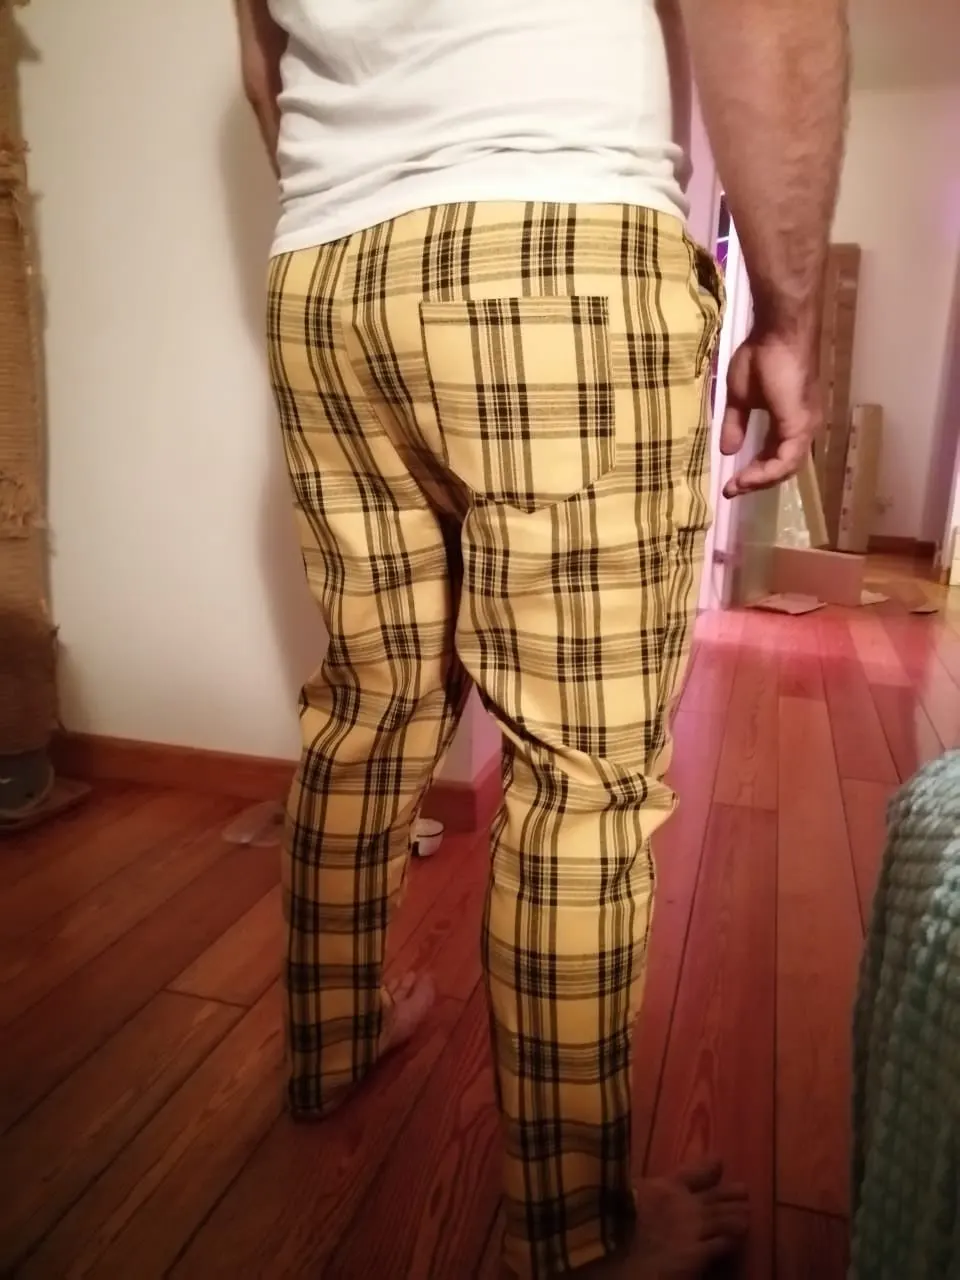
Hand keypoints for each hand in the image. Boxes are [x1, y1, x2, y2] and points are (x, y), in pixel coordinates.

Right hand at [720, 330, 821, 498]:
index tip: (729, 482)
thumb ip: (736, 425)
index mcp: (790, 420)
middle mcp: (802, 428)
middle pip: (782, 467)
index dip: (753, 471)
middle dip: (756, 481)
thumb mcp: (740, 398)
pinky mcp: (799, 426)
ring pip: (785, 468)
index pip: (775, 456)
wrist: (777, 334)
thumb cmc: (761, 356)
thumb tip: (727, 450)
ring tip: (735, 487)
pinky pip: (784, 461)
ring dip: (759, 481)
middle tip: (731, 489)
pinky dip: (765, 473)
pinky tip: (745, 478)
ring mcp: (804, 428)